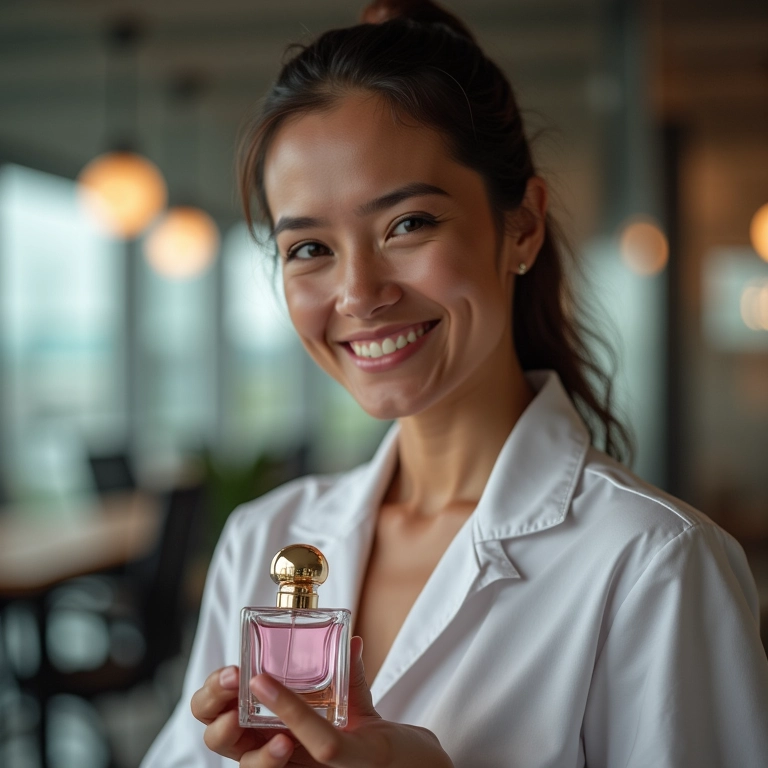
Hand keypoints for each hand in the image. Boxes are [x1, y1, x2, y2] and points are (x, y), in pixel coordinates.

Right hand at [191, 636, 453, 766]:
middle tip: (233, 678)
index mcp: (265, 726)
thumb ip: (348, 672)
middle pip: (216, 735)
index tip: (229, 670)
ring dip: (245, 733)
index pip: (218, 710)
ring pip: (247, 763)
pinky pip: (307, 746)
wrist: (408, 762)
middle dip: (213, 705)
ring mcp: (290, 766)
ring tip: (258, 696)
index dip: (212, 692)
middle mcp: (268, 749)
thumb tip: (353, 639)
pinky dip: (293, 726)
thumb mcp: (351, 701)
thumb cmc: (366, 736)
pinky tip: (285, 730)